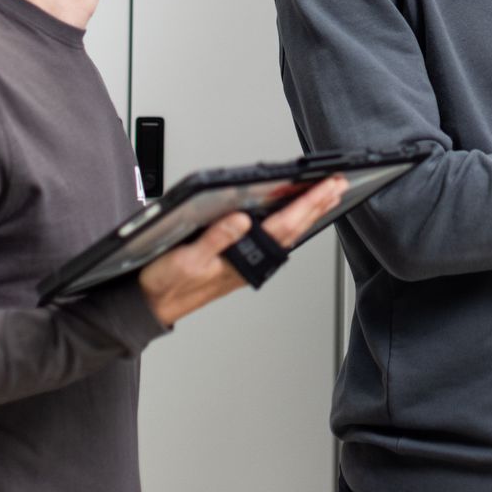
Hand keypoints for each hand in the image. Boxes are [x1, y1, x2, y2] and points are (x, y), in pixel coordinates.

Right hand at [137, 174, 347, 326]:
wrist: (152, 305)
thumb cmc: (167, 285)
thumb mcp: (187, 258)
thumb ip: (215, 238)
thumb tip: (240, 219)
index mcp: (241, 259)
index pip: (284, 226)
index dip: (308, 204)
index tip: (327, 187)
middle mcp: (249, 261)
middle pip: (293, 229)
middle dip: (318, 205)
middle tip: (339, 185)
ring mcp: (246, 261)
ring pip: (286, 234)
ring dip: (308, 213)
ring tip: (327, 196)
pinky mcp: (238, 259)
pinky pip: (273, 238)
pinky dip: (289, 222)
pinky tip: (295, 216)